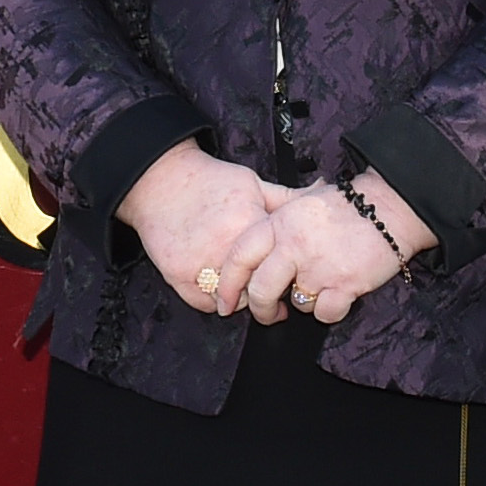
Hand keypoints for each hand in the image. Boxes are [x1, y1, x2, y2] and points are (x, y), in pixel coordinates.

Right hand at [114, 144, 285, 315]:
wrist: (161, 180)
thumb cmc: (210, 182)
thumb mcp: (253, 183)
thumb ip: (287, 196)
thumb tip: (323, 191)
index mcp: (248, 223)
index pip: (279, 263)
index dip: (286, 271)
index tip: (289, 275)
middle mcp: (225, 247)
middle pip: (258, 286)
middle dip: (265, 287)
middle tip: (268, 286)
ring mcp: (200, 264)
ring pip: (234, 300)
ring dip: (241, 296)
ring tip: (242, 282)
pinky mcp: (178, 276)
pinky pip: (206, 304)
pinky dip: (215, 300)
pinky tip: (220, 286)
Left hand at [237, 175, 423, 325]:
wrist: (389, 208)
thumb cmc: (345, 206)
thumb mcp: (300, 203)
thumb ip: (274, 221)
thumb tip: (248, 248)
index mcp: (279, 223)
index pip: (240, 256)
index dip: (227, 284)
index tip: (224, 301)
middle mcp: (294, 245)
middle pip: (261, 290)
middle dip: (260, 309)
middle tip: (267, 313)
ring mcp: (319, 267)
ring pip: (295, 303)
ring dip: (303, 302)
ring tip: (318, 283)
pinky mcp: (344, 284)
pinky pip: (324, 313)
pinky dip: (328, 310)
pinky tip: (336, 294)